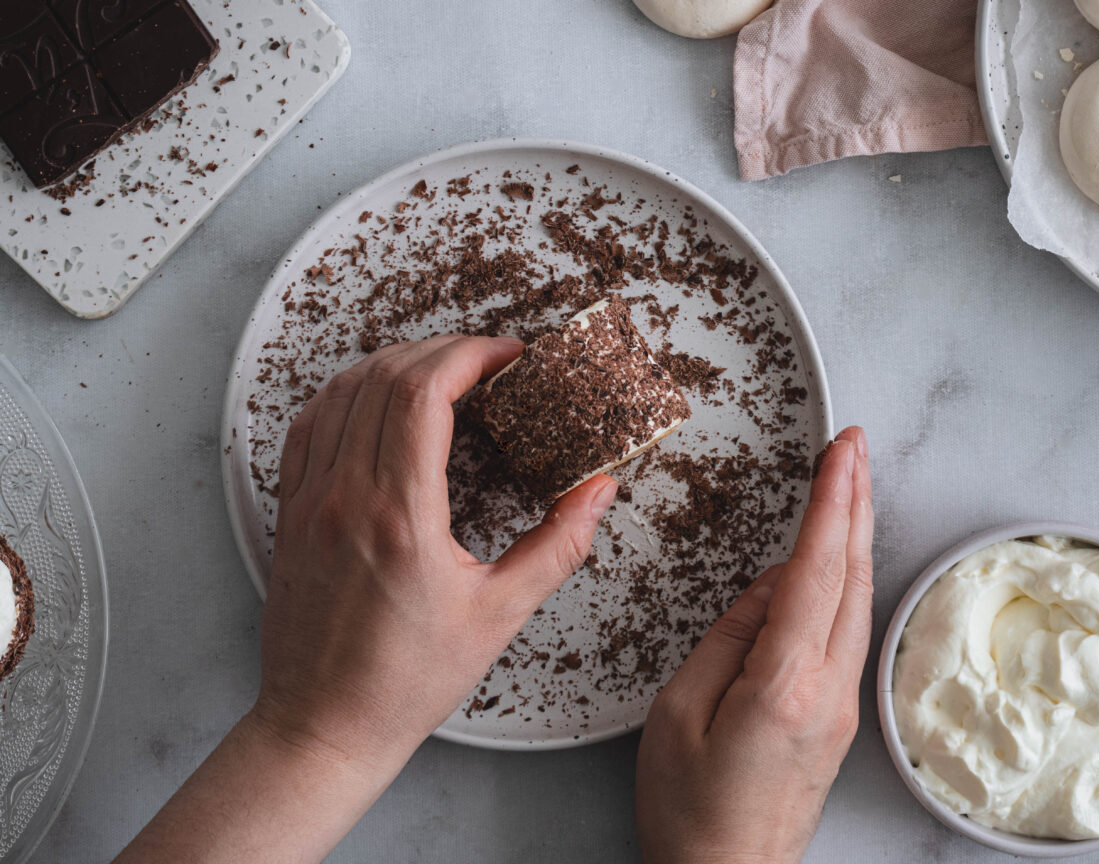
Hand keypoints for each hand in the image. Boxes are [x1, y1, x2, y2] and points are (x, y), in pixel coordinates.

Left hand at [254, 334, 619, 766]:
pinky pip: (309, 424)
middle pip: (385, 377)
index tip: (509, 355)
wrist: (324, 726)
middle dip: (443, 352)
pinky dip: (348, 392)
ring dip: (395, 364)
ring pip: (341, 390)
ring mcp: (309, 500)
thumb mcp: (500, 615)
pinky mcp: (290, 512)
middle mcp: (345, 496)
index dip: (470, 355)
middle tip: (488, 363)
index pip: (423, 392)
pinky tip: (377, 399)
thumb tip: (597, 491)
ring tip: (443, 373)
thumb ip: (557, 546)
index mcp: (400, 515)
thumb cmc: (405, 681)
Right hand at [635, 427, 873, 863]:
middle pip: (852, 574)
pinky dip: (845, 576)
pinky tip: (836, 557)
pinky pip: (846, 628)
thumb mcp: (681, 712)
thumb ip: (729, 637)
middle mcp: (829, 688)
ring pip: (856, 598)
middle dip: (855, 499)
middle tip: (855, 445)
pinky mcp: (836, 716)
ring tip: (848, 483)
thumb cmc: (690, 811)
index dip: (830, 500)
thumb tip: (770, 585)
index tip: (841, 450)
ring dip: (854, 534)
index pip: (815, 568)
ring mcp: (841, 704)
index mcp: (786, 682)